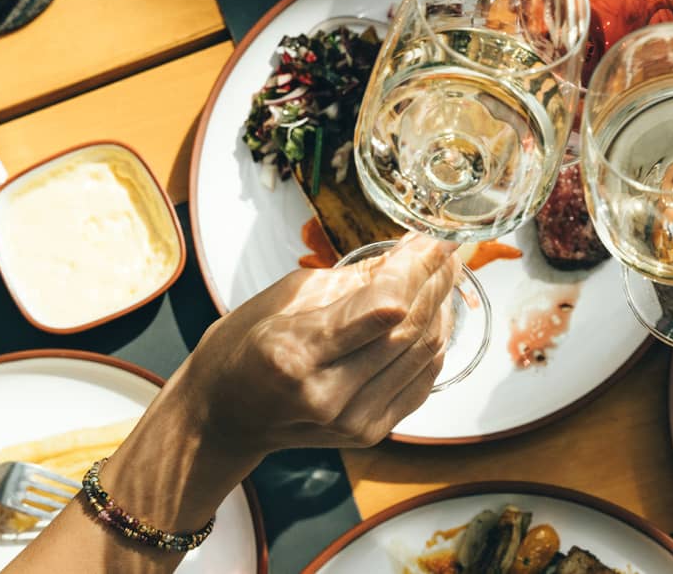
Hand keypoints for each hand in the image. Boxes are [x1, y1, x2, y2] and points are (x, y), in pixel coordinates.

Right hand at [7, 235, 459, 572]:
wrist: (223, 415)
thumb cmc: (246, 346)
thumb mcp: (289, 295)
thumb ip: (356, 278)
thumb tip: (412, 251)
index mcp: (298, 353)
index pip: (384, 307)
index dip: (419, 269)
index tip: (437, 239)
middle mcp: (329, 394)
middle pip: (411, 329)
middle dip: (436, 282)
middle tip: (448, 251)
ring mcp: (353, 421)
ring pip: (424, 354)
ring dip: (441, 309)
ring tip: (443, 276)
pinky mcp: (370, 433)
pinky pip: (422, 381)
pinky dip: (434, 344)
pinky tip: (435, 316)